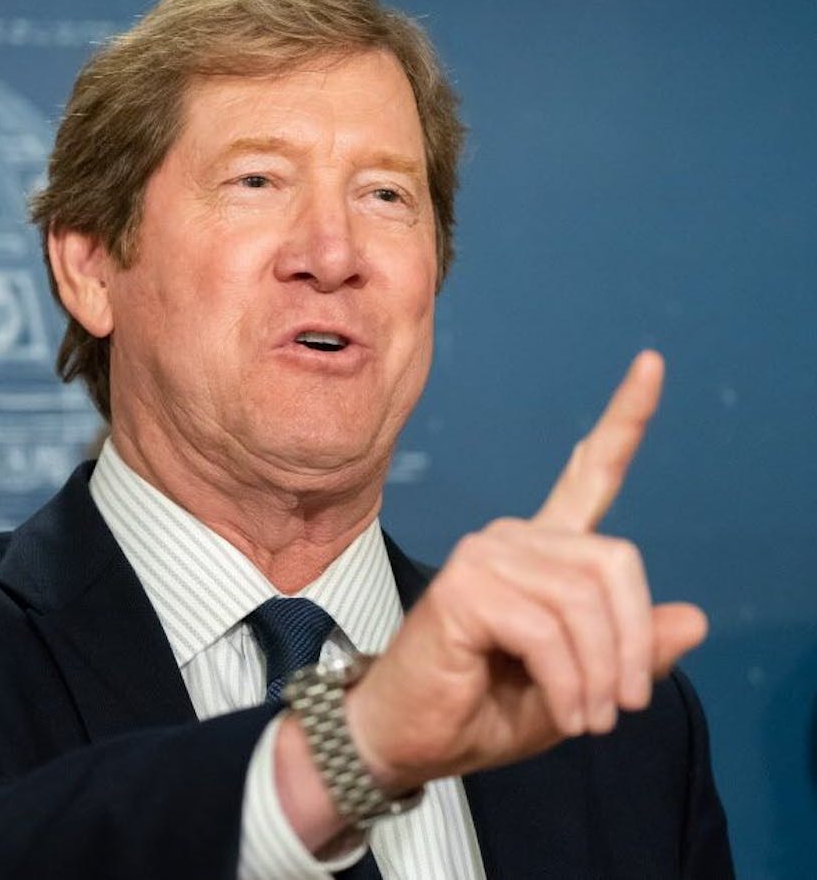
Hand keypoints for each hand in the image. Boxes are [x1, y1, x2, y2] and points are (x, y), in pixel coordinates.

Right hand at [346, 350, 707, 791]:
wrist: (407, 737)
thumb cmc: (480, 709)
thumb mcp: (580, 687)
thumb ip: (631, 652)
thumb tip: (694, 619)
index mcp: (541, 552)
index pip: (589, 475)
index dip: (624, 421)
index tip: (652, 365)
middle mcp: (512, 540)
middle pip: (614, 562)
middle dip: (632, 643)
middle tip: (620, 707)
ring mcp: (484, 557)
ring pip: (584, 603)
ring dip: (599, 675)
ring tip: (586, 718)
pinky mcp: (463, 588)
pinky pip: (548, 631)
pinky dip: (567, 682)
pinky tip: (561, 710)